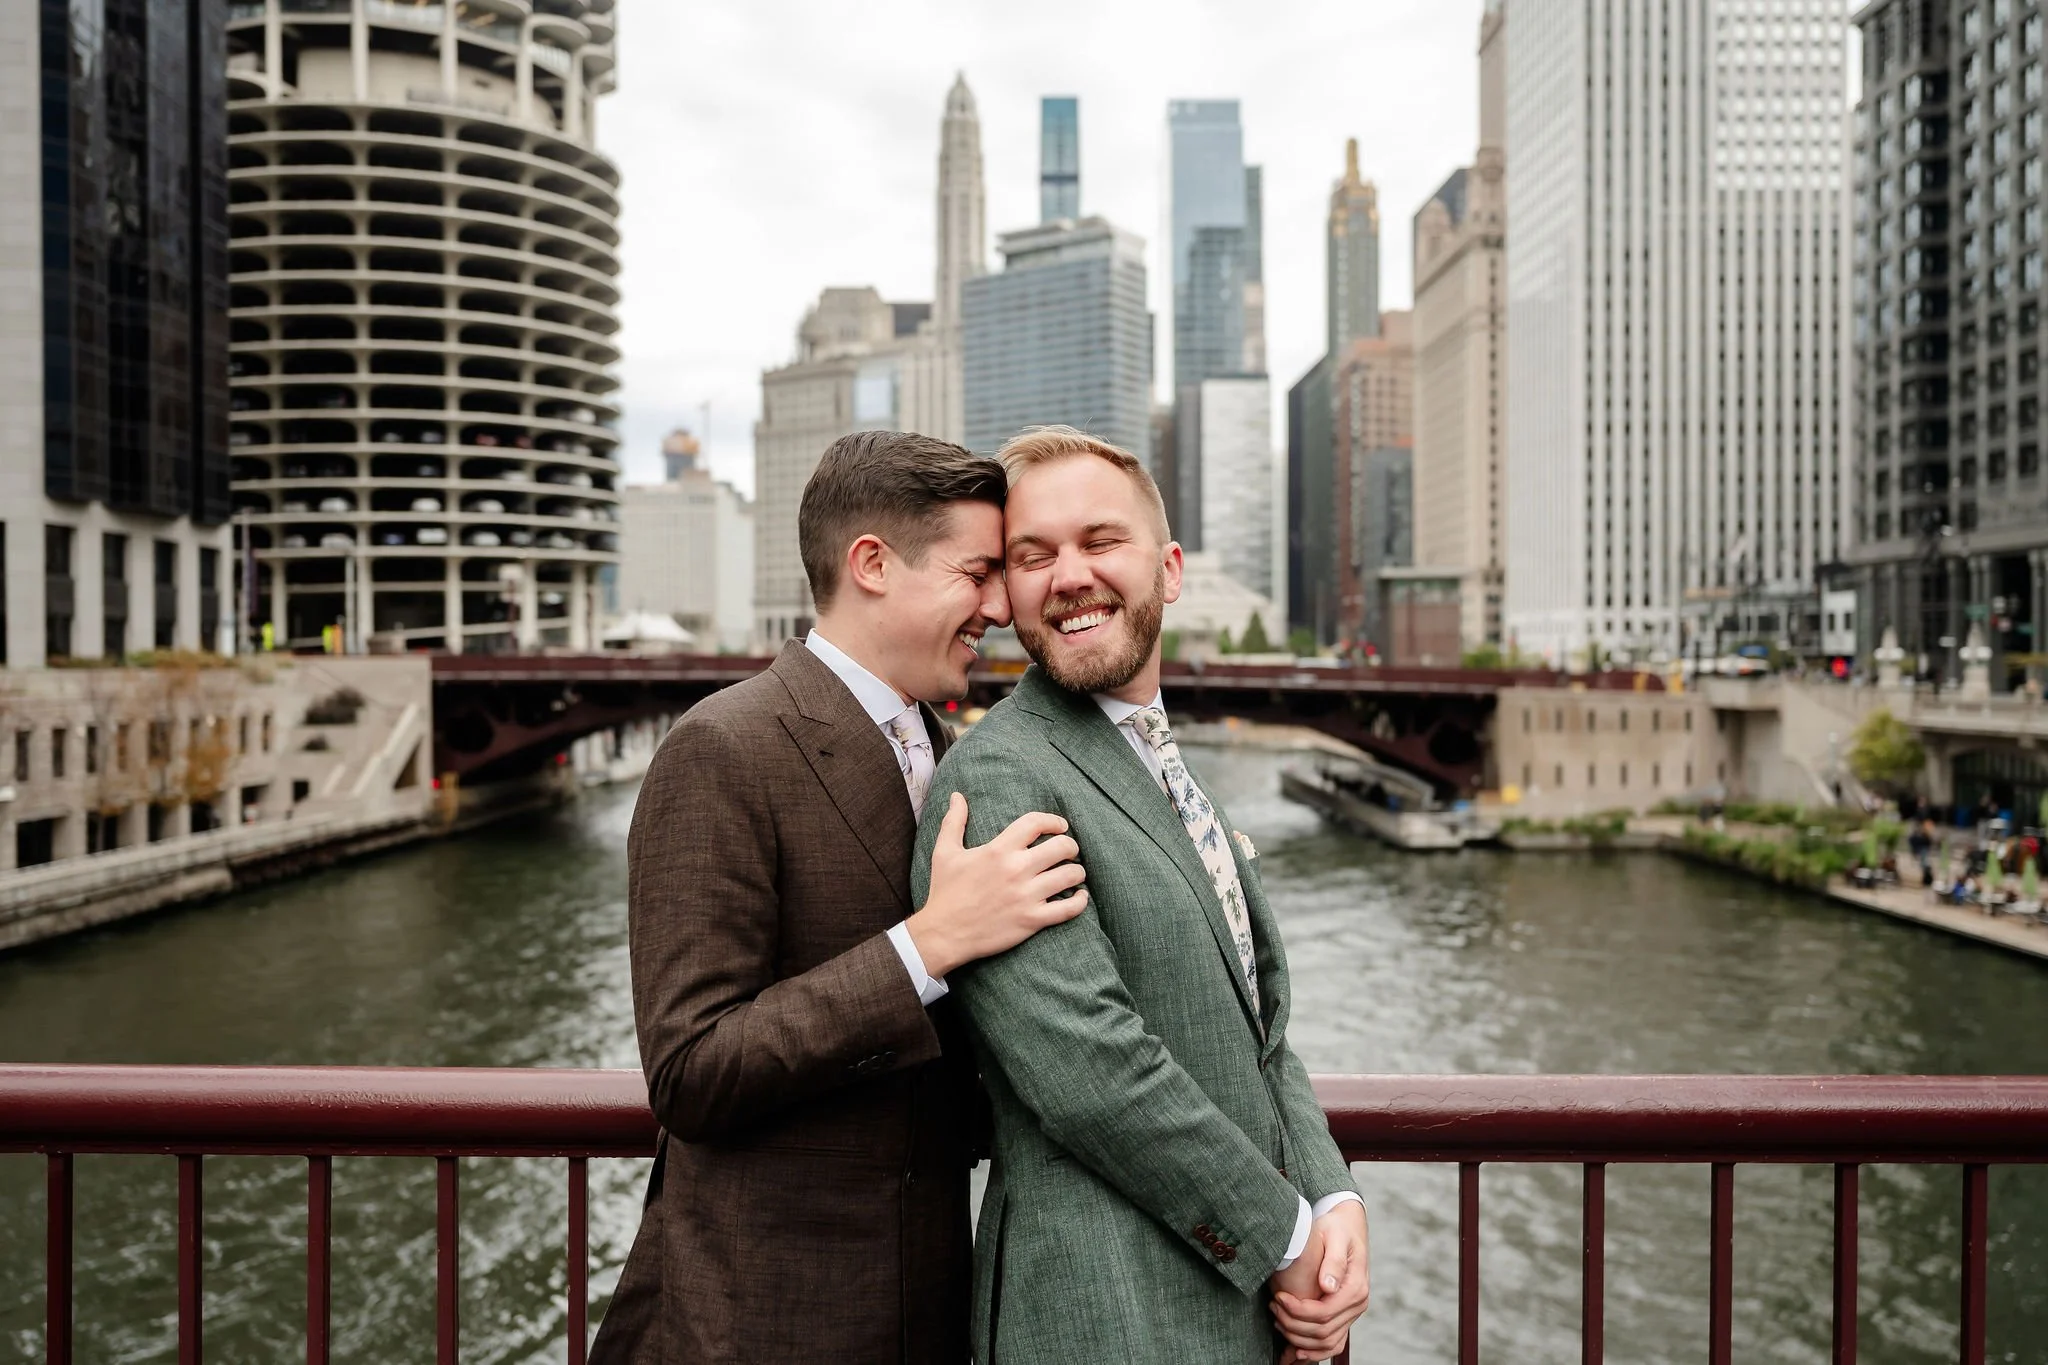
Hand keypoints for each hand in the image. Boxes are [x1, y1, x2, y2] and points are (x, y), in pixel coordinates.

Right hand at [907, 795, 1087, 977]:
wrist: (943, 934)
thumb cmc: (945, 892)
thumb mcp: (945, 852)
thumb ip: (954, 821)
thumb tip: (956, 796)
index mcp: (998, 850)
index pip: (1036, 823)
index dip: (1054, 821)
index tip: (1060, 827)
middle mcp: (1016, 869)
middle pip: (1062, 847)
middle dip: (1070, 847)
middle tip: (1069, 852)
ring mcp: (1026, 896)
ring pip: (1070, 876)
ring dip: (1077, 872)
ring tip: (1073, 873)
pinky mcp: (1032, 920)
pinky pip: (1068, 909)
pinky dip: (1080, 901)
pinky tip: (1079, 897)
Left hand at [1270, 1201, 1369, 1362]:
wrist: (1347, 1228)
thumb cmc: (1337, 1229)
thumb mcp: (1334, 1236)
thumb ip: (1333, 1261)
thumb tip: (1328, 1286)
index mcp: (1356, 1287)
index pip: (1324, 1312)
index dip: (1297, 1311)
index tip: (1279, 1297)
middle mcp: (1358, 1304)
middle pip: (1323, 1331)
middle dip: (1293, 1324)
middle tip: (1273, 1305)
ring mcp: (1353, 1312)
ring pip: (1326, 1342)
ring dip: (1299, 1338)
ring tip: (1278, 1320)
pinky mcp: (1345, 1316)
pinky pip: (1333, 1344)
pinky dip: (1314, 1351)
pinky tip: (1294, 1349)